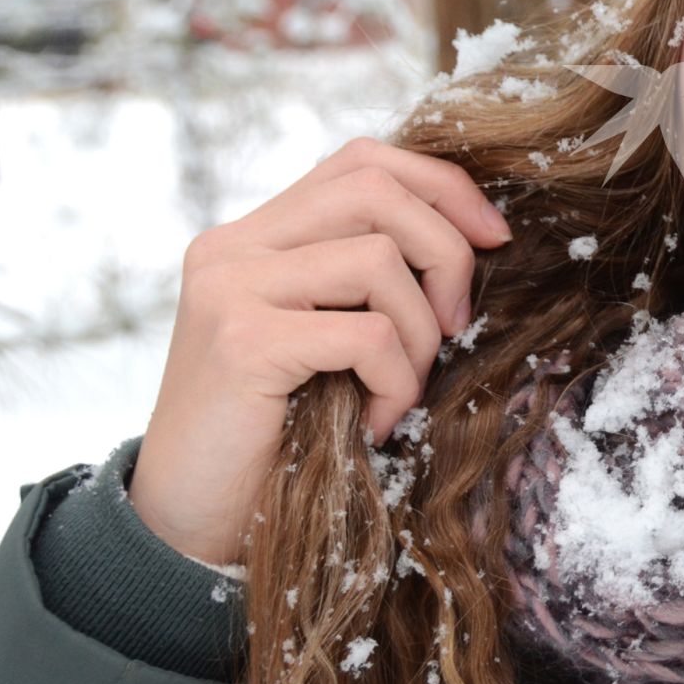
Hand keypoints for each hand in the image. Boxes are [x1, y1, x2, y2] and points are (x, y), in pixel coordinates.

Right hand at [128, 137, 513, 564]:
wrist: (189, 522)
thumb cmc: (282, 432)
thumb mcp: (329, 337)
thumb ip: (367, 280)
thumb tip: (480, 238)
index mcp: (258, 234)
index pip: (364, 161)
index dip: (442, 187)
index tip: (493, 238)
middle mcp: (234, 246)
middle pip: (376, 192)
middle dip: (447, 253)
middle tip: (458, 327)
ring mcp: (230, 288)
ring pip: (378, 259)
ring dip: (421, 334)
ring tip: (402, 389)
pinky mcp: (241, 342)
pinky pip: (367, 334)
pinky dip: (396, 381)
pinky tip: (376, 422)